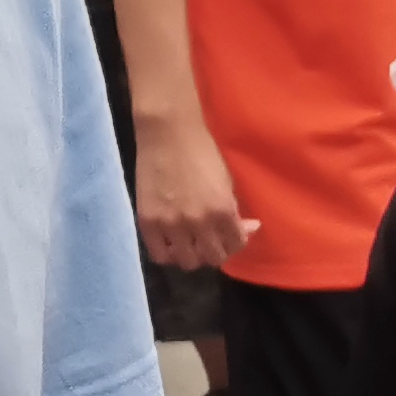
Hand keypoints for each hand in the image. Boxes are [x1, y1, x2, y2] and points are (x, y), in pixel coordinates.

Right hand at [136, 112, 254, 273]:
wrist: (167, 133)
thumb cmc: (202, 152)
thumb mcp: (226, 181)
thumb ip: (233, 209)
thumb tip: (247, 228)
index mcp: (223, 210)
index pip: (235, 245)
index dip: (236, 242)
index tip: (231, 236)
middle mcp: (199, 223)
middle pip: (213, 258)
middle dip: (216, 250)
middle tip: (211, 240)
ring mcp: (171, 225)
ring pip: (187, 262)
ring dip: (192, 255)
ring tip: (190, 244)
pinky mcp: (148, 223)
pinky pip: (159, 255)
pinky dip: (168, 254)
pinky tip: (171, 244)